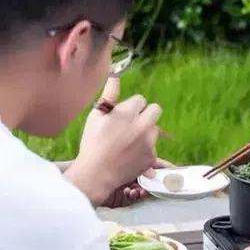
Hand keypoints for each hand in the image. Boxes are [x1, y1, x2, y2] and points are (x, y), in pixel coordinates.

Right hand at [66, 78, 162, 206]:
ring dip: (146, 132)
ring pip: (155, 129)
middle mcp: (143, 125)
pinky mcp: (152, 157)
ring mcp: (149, 142)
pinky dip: (145, 149)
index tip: (124, 115)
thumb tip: (115, 76)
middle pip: (156, 110)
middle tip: (134, 123)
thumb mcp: (96, 116)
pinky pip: (153, 147)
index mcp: (128, 112)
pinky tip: (131, 155)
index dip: (132, 106)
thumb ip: (109, 95)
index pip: (141, 99)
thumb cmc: (93, 142)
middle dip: (147, 114)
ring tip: (129, 142)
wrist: (97, 172)